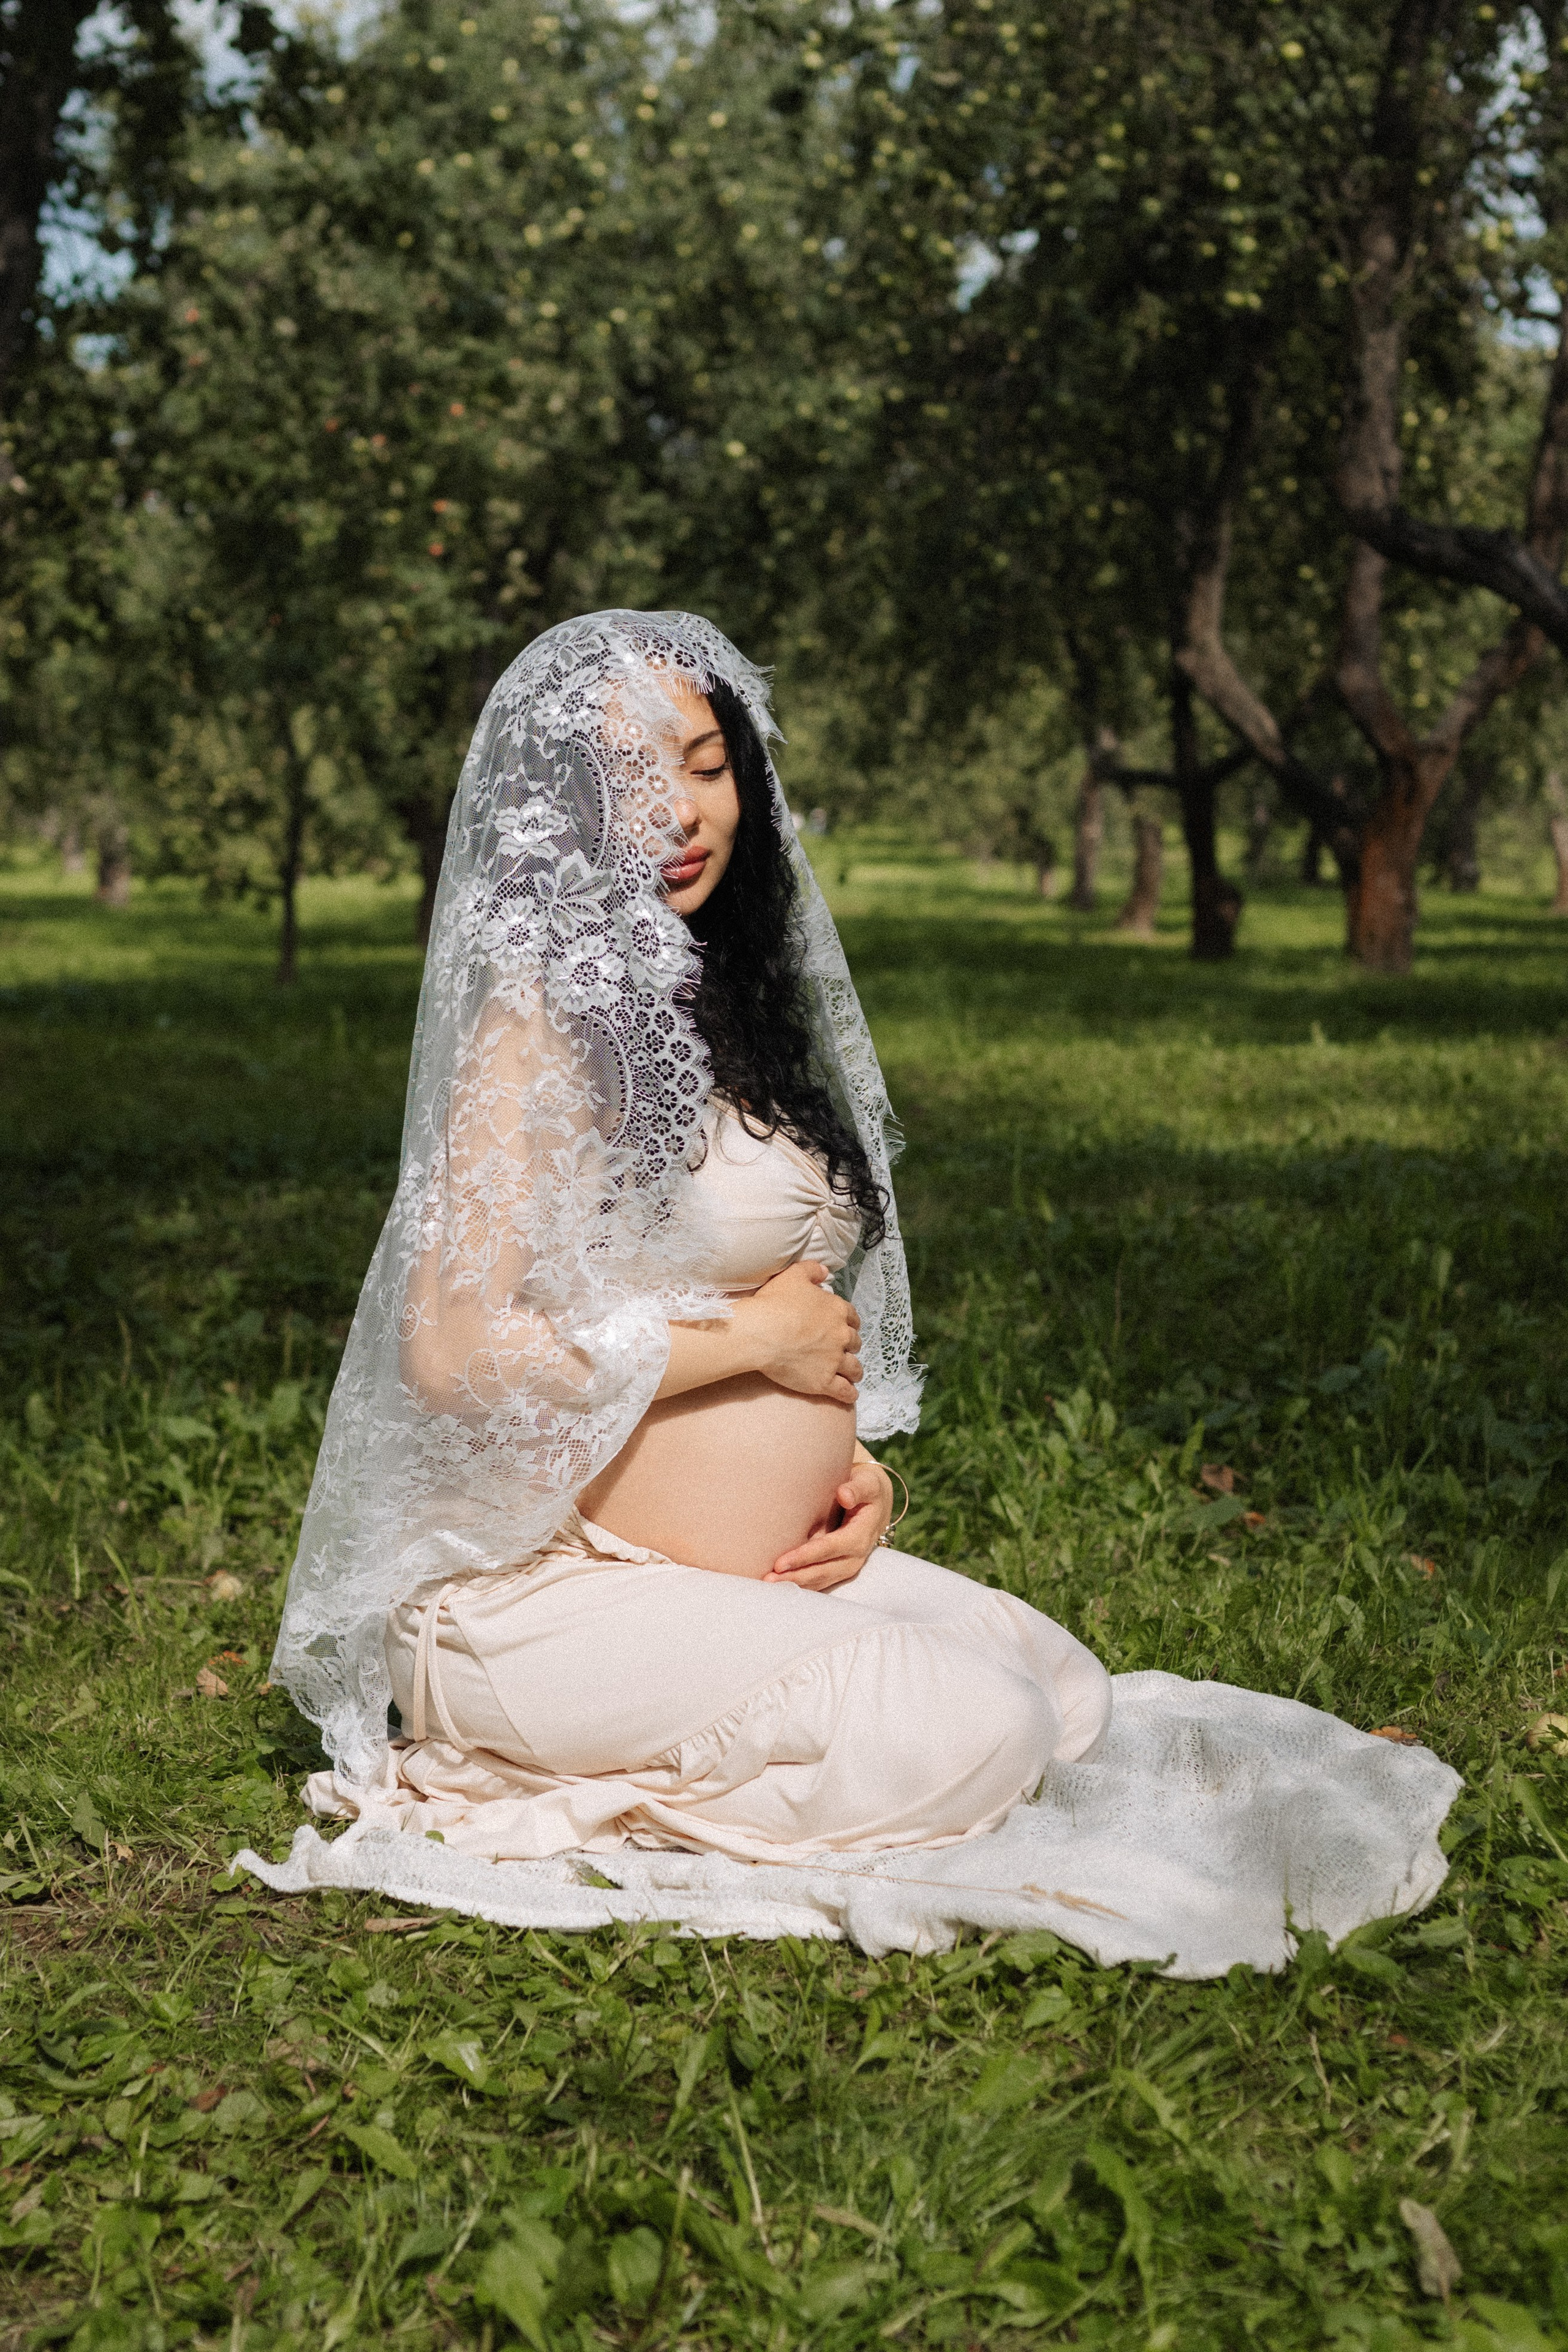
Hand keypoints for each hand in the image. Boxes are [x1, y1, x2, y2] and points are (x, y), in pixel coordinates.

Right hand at [742, 1261, 861, 1403]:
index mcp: (837, 1311)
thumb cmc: (774, 1303)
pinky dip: (849, 1394)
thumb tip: (825, 1270)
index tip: (844, 1327)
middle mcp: (841, 1336)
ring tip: (851, 1374)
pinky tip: (850, 1395)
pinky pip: (845, 1392)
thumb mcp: (793, 1275)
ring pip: (854, 1368)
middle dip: (850, 1346)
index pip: (852, 1318)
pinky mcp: (824, 1382)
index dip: (848, 1322)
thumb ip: (812, 1270)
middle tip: (842, 1349)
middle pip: (855, 1343)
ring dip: (854, 1370)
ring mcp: (834, 1360)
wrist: (761, 1333)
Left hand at [765, 1457, 893, 1590]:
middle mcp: (855, 1556)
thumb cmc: (867, 1489)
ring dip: (795, 1584)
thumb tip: (844, 1495)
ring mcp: (848, 1565)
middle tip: (768, 1580)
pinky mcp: (839, 1568)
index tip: (780, 1563)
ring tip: (769, 1584)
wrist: (877, 1502)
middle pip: (822, 1571)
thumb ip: (857, 1488)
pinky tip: (781, 1585)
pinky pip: (820, 1580)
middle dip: (795, 1577)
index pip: (828, 1549)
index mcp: (860, 1536)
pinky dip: (801, 1584)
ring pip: (820, 1580)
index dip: (804, 1557)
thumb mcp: (868, 1483)